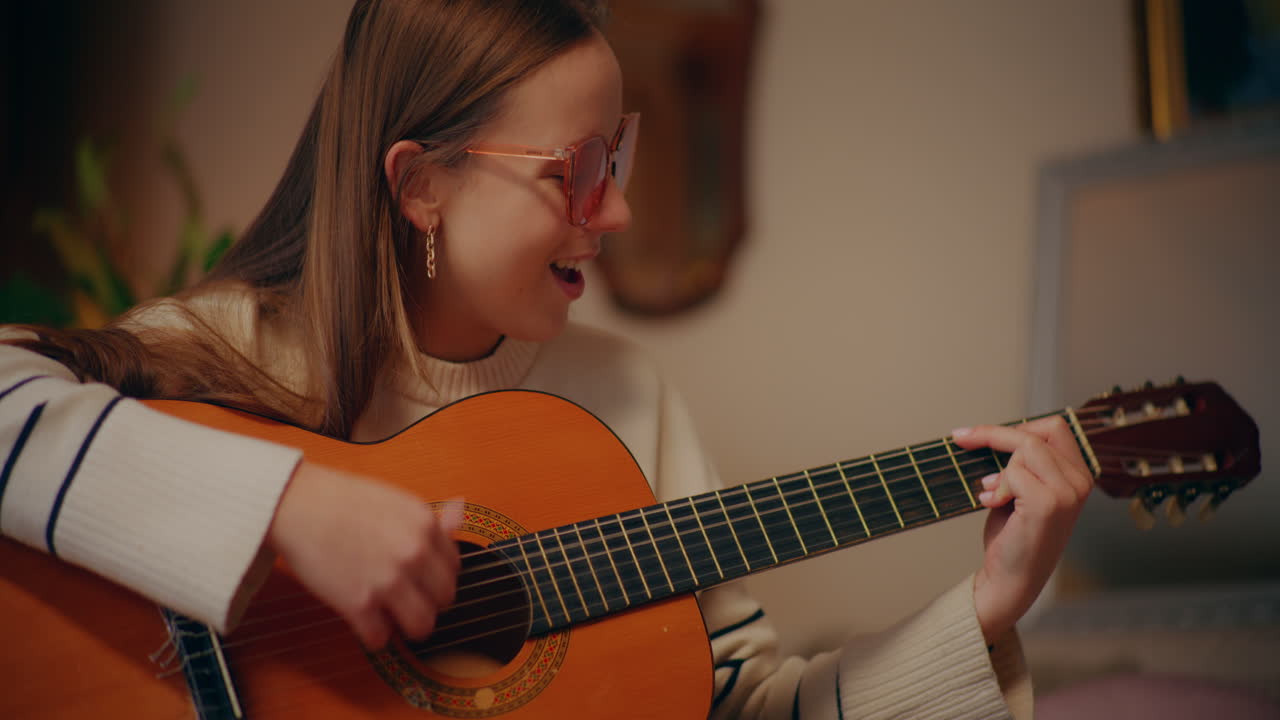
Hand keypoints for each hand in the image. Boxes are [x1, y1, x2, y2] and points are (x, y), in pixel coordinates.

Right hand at [268, 460, 462, 648]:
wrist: (297, 505)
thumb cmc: (342, 500)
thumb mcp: (395, 500)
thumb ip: (429, 518)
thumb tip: (459, 510)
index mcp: (425, 525)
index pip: (454, 567)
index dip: (436, 574)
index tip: (422, 577)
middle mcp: (413, 553)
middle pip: (445, 598)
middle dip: (428, 600)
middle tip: (408, 597)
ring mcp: (388, 580)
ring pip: (422, 625)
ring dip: (408, 624)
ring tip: (393, 616)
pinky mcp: (359, 604)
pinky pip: (382, 639)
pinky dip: (374, 635)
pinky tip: (365, 620)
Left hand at [951, 417, 1091, 644]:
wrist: (1010, 579)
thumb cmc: (1013, 535)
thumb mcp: (1021, 490)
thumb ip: (1021, 462)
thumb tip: (993, 432)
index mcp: (1078, 475)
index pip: (1054, 428)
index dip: (1015, 425)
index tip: (977, 432)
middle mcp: (1080, 482)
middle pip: (1038, 432)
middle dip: (995, 434)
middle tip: (963, 439)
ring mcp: (1067, 493)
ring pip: (1024, 448)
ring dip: (998, 470)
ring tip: (992, 494)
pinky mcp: (1049, 504)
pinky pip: (1013, 472)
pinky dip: (997, 487)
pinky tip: (993, 504)